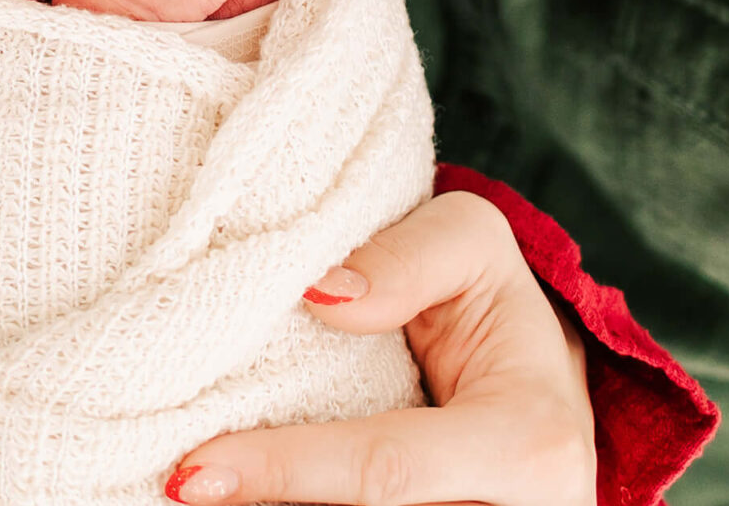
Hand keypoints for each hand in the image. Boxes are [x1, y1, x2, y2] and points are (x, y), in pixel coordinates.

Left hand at [164, 191, 595, 505]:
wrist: (545, 393)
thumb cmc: (496, 313)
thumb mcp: (472, 248)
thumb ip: (409, 256)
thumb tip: (318, 294)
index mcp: (523, 445)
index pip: (383, 472)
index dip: (285, 472)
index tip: (193, 471)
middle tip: (182, 487)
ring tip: (204, 491)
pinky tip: (247, 497)